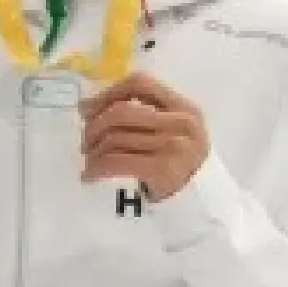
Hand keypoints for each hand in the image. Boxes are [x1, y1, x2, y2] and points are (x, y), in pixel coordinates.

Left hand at [79, 72, 209, 199]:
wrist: (202, 202)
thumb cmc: (182, 163)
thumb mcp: (178, 130)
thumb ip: (151, 112)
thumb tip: (95, 105)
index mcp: (185, 108)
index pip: (141, 83)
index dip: (109, 92)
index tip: (89, 107)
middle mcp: (181, 124)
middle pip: (122, 111)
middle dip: (95, 124)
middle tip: (85, 138)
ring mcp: (172, 147)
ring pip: (115, 137)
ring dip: (93, 149)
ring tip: (89, 158)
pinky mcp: (161, 171)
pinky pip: (115, 161)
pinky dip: (96, 167)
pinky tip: (90, 173)